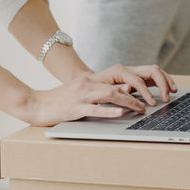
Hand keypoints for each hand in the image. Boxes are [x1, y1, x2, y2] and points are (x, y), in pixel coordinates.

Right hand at [23, 66, 175, 125]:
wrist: (34, 104)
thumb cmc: (60, 101)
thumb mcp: (83, 93)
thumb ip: (103, 93)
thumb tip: (126, 94)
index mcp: (92, 79)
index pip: (122, 75)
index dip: (141, 81)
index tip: (155, 89)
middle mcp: (88, 83)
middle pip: (120, 82)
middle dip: (140, 91)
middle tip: (155, 101)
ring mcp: (81, 95)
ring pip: (109, 94)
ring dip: (129, 101)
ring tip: (142, 108)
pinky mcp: (73, 108)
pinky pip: (93, 109)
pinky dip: (108, 111)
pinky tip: (120, 113)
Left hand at [87, 63, 177, 107]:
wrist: (88, 83)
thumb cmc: (93, 88)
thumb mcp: (100, 91)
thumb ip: (115, 89)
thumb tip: (129, 88)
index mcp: (120, 71)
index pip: (138, 79)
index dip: (146, 92)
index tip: (151, 104)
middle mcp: (129, 69)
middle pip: (152, 70)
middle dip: (162, 83)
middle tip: (166, 97)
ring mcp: (135, 72)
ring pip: (156, 71)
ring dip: (166, 80)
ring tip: (173, 91)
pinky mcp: (139, 77)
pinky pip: (155, 76)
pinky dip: (163, 81)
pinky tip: (169, 89)